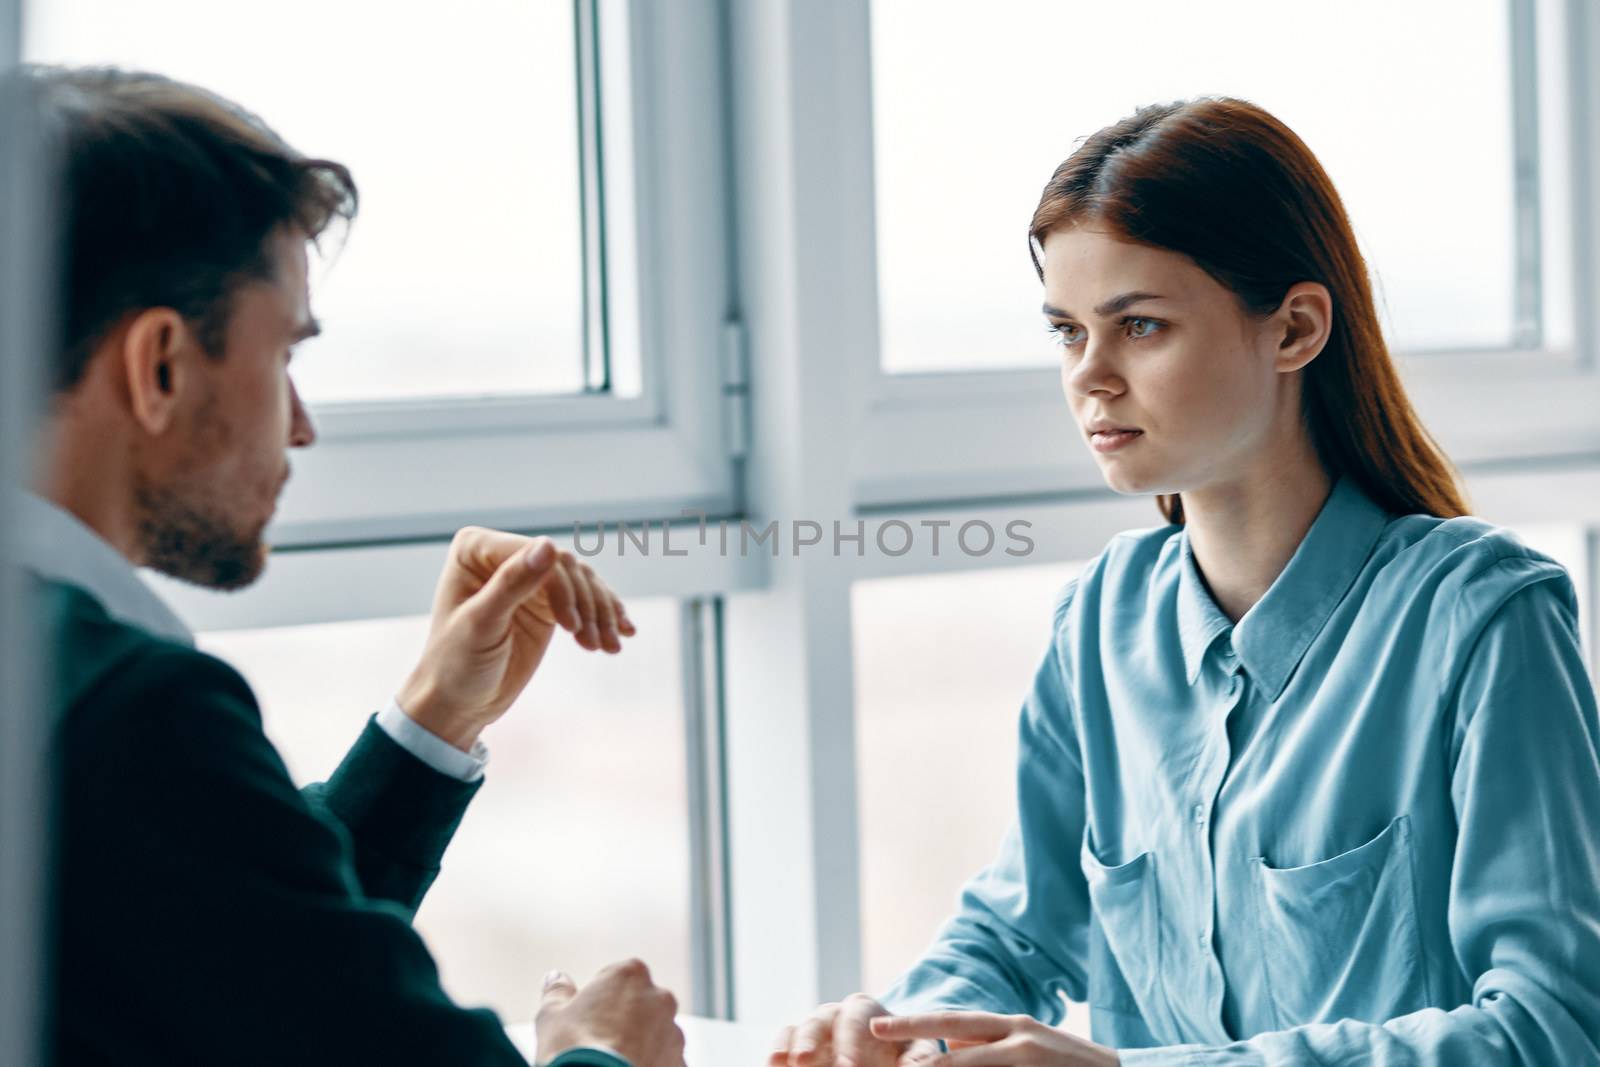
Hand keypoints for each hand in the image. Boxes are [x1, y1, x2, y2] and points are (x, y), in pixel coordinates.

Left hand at [396, 527, 634, 750]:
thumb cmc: (456, 665)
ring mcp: (527, 578)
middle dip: (587, 604)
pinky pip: (584, 601)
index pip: (536, 555)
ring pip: (581, 582)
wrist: (459, 704)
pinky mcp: (546, 602)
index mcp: (477, 550)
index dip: (561, 587)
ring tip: (610, 647)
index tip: (573, 627)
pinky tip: (622, 635)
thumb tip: (549, 545)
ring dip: (601, 614)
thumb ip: (512, 583)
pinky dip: (605, 617)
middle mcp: (503, 556)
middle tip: (596, 643)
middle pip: (565, 567)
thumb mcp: (482, 624)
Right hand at [535, 961, 683, 1066]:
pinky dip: (649, 1066)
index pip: (613, 979)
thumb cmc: (574, 1052)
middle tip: (596, 1044)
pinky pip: (663, 1060)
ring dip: (637, 1044)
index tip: (583, 1022)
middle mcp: (659, 998)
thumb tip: (555, 978)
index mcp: (630, 975)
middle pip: (637, 1005)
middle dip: (621, 1020)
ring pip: (653, 1034)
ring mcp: (673, 1032)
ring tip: (610, 1064)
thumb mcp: (552, 1017)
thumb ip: (557, 991)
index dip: (595, 1001)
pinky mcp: (679, 1063)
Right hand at [771, 994, 938, 1066]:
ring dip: (789, 1046)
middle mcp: (836, 1013)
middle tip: (806, 1060)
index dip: (851, 1043)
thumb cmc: (905, 1052)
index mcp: (866, 1009)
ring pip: (799, 1029)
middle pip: (821, 1020)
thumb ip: (917, 1058)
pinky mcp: (800, 1042)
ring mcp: (815, 1027)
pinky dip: (777, 1051)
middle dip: (812, 1041)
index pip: (857, 1020)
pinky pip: (784, 1041)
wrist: (887, 1052)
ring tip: (779, 1063)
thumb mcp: (917, 1051)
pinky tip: (771, 1064)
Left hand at [870, 1012, 1118, 1066]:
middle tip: (879, 1050)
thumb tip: (947, 1043)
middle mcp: (1018, 1038)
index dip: (913, 1025)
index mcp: (1010, 1025)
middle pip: (953, 1047)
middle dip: (915, 1052)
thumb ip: (988, 1043)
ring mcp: (1029, 1061)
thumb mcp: (1026, 1042)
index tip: (877, 1027)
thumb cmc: (1067, 1063)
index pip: (951, 1022)